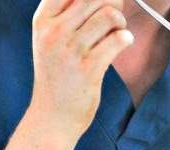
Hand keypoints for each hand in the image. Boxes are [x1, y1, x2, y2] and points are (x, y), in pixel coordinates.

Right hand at [30, 0, 134, 139]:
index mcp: (43, 21)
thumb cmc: (57, 77)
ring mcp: (70, 52)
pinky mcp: (88, 69)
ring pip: (108, 15)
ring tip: (118, 33)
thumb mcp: (50, 41)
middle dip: (112, 2)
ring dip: (120, 22)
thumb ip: (69, 15)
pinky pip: (117, 39)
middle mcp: (54, 33)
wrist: (52, 118)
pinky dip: (126, 38)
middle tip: (114, 17)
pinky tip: (123, 44)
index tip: (102, 2)